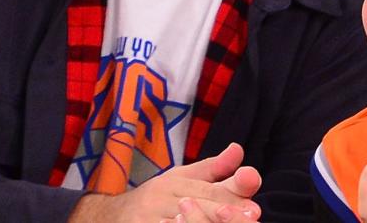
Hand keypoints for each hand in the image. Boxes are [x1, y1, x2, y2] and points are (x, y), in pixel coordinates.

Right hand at [69, 143, 261, 222]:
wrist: (112, 217)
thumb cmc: (157, 198)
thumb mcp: (183, 179)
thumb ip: (213, 169)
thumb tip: (238, 149)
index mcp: (175, 183)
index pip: (208, 190)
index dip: (233, 198)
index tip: (254, 208)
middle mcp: (161, 199)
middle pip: (198, 207)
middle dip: (224, 214)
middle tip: (251, 218)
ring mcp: (148, 219)